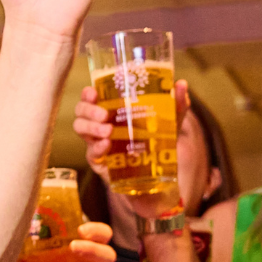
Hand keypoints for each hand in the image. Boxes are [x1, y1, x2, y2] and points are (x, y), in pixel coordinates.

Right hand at [72, 79, 188, 217]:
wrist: (159, 177)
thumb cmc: (159, 143)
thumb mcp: (170, 123)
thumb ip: (176, 105)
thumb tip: (181, 84)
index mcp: (113, 110)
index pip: (91, 97)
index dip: (87, 93)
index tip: (93, 92)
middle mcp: (101, 125)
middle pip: (80, 112)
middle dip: (88, 110)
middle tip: (104, 114)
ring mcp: (98, 144)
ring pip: (80, 130)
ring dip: (91, 128)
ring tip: (108, 131)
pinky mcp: (101, 163)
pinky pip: (90, 154)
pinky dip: (97, 148)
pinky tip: (106, 145)